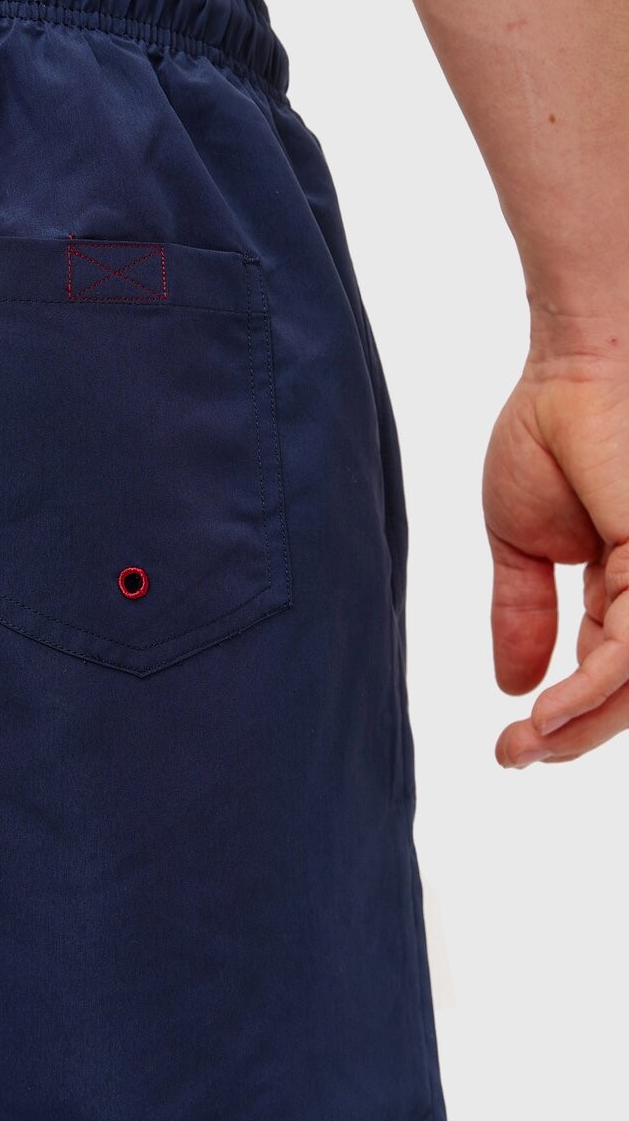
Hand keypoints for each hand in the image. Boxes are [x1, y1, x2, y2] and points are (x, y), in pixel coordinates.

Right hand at [483, 346, 628, 765]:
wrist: (575, 364)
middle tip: (514, 756)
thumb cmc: (553, 426)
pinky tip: (546, 718)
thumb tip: (513, 685)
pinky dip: (590, 695)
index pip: (610, 670)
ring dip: (582, 728)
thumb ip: (522, 614)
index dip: (567, 714)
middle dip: (576, 734)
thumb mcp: (522, 543)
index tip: (511, 745)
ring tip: (524, 746)